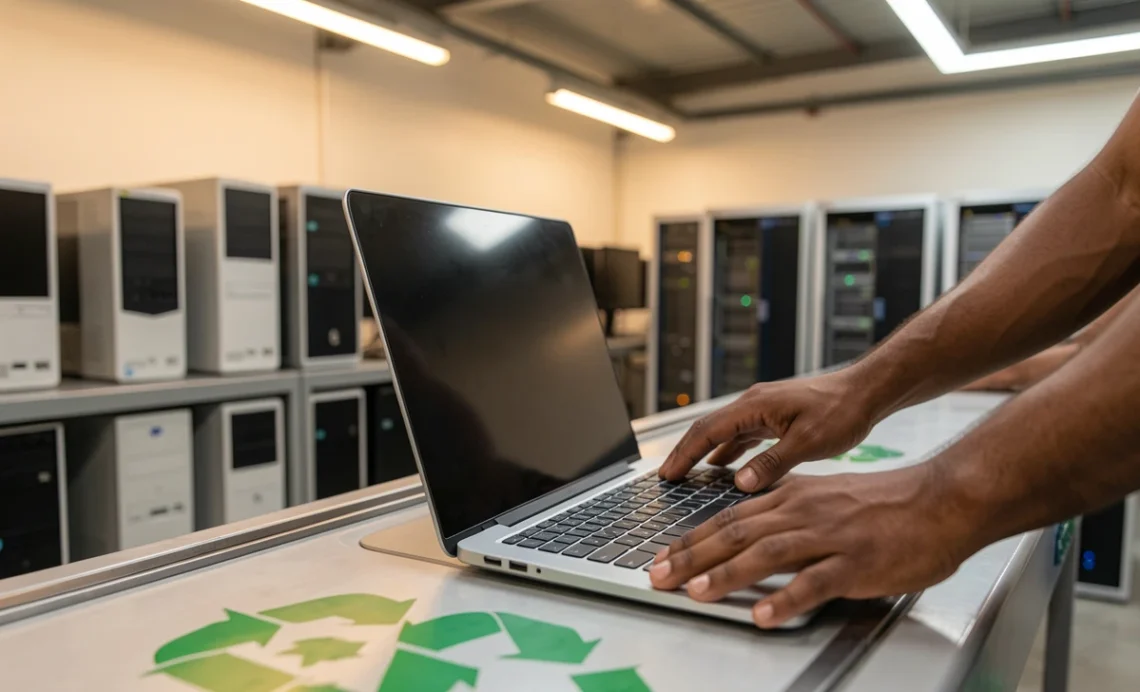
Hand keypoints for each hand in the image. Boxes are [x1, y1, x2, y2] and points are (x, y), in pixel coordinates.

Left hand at [647, 466, 973, 627]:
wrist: (942, 500)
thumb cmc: (886, 503)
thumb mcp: (825, 497)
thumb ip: (788, 513)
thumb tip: (750, 532)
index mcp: (793, 496)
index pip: (730, 518)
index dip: (692, 538)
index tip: (662, 556)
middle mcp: (804, 511)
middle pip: (736, 533)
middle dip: (692, 556)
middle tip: (660, 576)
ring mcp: (830, 536)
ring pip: (767, 553)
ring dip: (727, 574)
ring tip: (697, 593)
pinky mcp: (857, 562)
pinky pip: (815, 582)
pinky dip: (785, 599)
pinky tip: (762, 615)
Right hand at [659, 372, 876, 491]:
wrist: (867, 391)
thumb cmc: (843, 412)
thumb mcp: (809, 443)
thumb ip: (772, 463)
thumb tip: (739, 483)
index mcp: (755, 406)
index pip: (707, 431)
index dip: (684, 454)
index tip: (667, 475)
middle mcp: (753, 404)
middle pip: (708, 429)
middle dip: (685, 453)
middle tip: (666, 477)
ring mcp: (763, 409)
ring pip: (723, 432)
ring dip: (703, 452)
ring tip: (687, 475)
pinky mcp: (775, 416)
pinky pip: (741, 434)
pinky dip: (727, 451)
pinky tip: (723, 467)